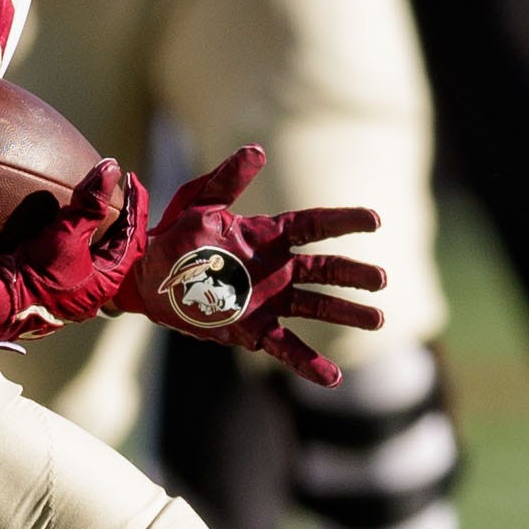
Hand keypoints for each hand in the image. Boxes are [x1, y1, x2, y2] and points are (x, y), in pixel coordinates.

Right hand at [0, 160, 143, 346]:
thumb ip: (91, 202)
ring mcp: (73, 287)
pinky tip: (66, 219)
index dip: (137, 206)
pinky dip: (77, 234)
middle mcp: (94, 287)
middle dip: (122, 218)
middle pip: (118, 246)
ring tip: (96, 202)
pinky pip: (74, 254)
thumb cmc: (39, 273)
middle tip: (121, 190)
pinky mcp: (53, 282)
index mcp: (108, 281)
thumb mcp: (68, 234)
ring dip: (99, 227)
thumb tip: (111, 166)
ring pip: (96, 252)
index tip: (132, 180)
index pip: (134, 238)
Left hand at [110, 146, 388, 383]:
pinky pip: (286, 347)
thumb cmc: (174, 236)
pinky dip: (308, 362)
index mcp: (268, 236)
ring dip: (346, 312)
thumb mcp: (199, 202)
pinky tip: (332, 377)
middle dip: (354, 273)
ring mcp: (268, 300)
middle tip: (381, 278)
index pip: (314, 226)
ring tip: (377, 319)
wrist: (147, 277)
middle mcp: (276, 269)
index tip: (374, 219)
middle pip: (324, 269)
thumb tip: (257, 151)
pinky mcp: (254, 328)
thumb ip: (228, 180)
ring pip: (316, 306)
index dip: (344, 221)